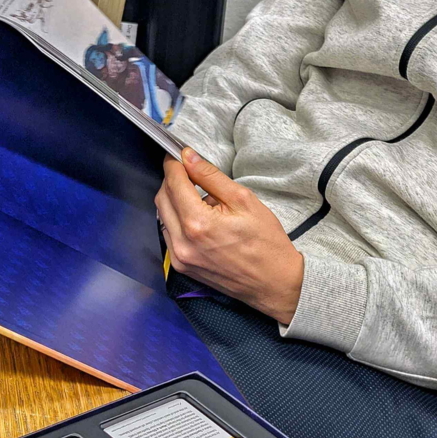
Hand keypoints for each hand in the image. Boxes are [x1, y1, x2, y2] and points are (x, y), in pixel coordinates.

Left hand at [156, 148, 305, 325]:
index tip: (178, 154)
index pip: (173, 183)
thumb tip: (189, 157)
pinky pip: (169, 234)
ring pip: (163, 217)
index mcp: (198, 223)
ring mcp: (179, 258)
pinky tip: (197, 217)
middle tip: (188, 171)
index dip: (174, 164)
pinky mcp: (181, 267)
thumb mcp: (244, 200)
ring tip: (196, 195)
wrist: (274, 283)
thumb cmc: (266, 242)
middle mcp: (182, 242)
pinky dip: (177, 219)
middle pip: (162, 199)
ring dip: (173, 200)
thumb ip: (211, 177)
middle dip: (171, 180)